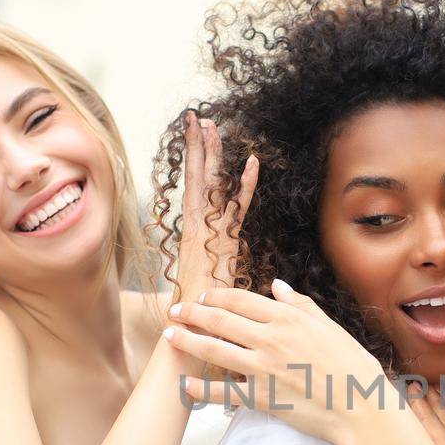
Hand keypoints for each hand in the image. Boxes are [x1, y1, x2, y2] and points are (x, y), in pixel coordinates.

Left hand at [165, 281, 385, 444]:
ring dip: (186, 342)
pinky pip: (221, 393)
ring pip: (213, 350)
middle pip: (219, 320)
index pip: (240, 300)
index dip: (216, 296)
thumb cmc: (351, 367)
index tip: (203, 297)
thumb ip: (300, 305)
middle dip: (192, 313)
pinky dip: (200, 390)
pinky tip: (185, 386)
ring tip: (169, 337)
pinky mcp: (260, 397)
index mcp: (287, 319)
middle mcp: (269, 339)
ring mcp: (262, 369)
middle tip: (175, 311)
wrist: (359, 407)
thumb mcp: (329, 327)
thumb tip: (276, 286)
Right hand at [175, 113, 257, 301]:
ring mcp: (208, 232)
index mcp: (193, 230)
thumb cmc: (199, 305)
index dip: (193, 157)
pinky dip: (245, 185)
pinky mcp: (222, 242)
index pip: (193, 185)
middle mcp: (197, 226)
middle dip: (198, 146)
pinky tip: (252, 164)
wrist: (193, 326)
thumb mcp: (206, 274)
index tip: (193, 132)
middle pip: (197, 177)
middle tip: (198, 118)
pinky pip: (236, 208)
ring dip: (212, 155)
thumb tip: (215, 254)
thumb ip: (211, 257)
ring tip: (211, 126)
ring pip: (210, 186)